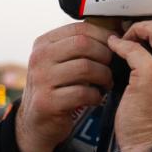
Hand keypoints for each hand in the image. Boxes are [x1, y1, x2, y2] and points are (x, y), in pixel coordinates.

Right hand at [15, 22, 115, 151]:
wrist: (36, 122)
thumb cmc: (56, 89)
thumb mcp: (58, 62)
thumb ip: (77, 48)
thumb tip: (113, 34)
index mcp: (43, 44)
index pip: (79, 29)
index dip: (103, 36)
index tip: (115, 47)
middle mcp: (39, 58)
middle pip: (83, 44)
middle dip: (105, 55)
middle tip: (111, 67)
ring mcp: (42, 80)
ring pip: (86, 67)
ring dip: (103, 76)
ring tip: (106, 83)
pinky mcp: (48, 102)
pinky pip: (83, 92)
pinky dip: (96, 96)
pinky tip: (95, 98)